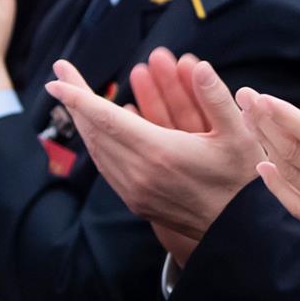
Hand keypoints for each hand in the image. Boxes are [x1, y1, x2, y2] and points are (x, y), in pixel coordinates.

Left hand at [46, 50, 260, 260]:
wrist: (239, 233)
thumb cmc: (242, 181)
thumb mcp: (239, 136)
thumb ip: (217, 98)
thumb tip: (201, 67)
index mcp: (159, 153)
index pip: (106, 119)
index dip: (79, 96)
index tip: (57, 78)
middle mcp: (140, 174)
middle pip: (95, 132)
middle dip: (75, 100)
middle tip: (62, 75)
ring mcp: (135, 192)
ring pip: (98, 151)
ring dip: (84, 122)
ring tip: (76, 98)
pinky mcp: (137, 203)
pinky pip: (107, 168)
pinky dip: (98, 145)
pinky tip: (99, 130)